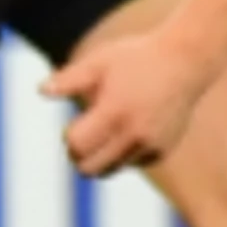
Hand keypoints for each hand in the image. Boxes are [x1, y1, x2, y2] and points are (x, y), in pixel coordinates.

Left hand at [43, 31, 222, 177]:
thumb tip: (40, 91)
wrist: (186, 61)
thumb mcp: (99, 62)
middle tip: (81, 136)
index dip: (69, 137)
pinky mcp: (163, 149)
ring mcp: (151, 145)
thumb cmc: (137, 57)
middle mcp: (134, 134)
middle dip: (79, 156)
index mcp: (114, 113)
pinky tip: (127, 130)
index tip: (73, 124)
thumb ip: (69, 79)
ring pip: (112, 169)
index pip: (77, 146)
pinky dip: (124, 153)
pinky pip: (133, 163)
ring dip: (100, 157)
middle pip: (91, 168)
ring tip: (102, 132)